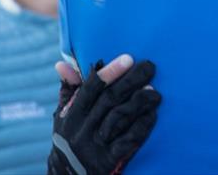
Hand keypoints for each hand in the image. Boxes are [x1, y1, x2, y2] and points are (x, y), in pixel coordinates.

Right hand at [48, 55, 161, 174]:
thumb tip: (62, 64)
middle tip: (150, 67)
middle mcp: (82, 128)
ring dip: (139, 101)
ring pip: (120, 117)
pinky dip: (142, 125)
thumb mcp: (62, 116)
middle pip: (110, 99)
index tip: (128, 58)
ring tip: (155, 91)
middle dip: (131, 81)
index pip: (91, 88)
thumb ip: (68, 90)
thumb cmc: (70, 137)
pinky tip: (152, 114)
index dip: (110, 72)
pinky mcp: (108, 160)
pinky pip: (129, 140)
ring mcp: (95, 145)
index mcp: (71, 114)